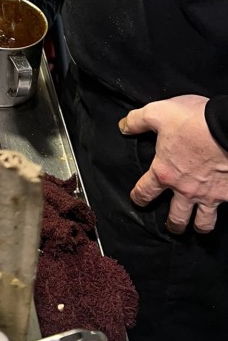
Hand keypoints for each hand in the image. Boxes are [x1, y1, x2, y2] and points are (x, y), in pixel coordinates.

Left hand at [120, 95, 227, 233]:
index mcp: (165, 172)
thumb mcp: (158, 113)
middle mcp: (186, 189)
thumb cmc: (194, 120)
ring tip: (197, 227)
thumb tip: (123, 127)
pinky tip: (222, 209)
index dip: (139, 197)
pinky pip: (225, 212)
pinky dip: (223, 213)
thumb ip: (137, 121)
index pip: (145, 191)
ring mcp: (209, 195)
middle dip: (173, 224)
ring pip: (203, 222)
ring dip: (199, 226)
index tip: (138, 200)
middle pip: (176, 217)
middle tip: (172, 226)